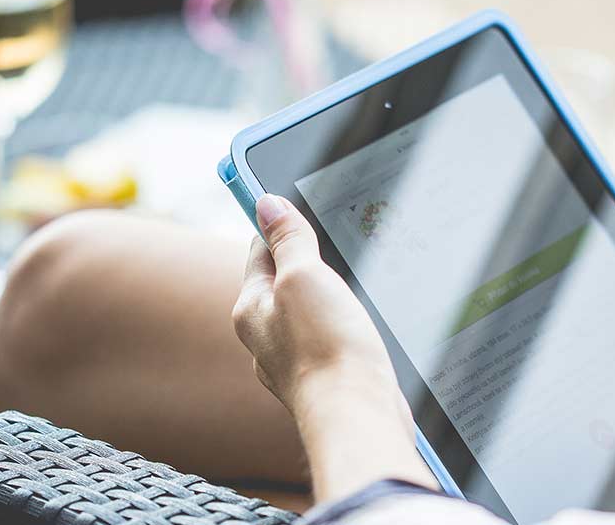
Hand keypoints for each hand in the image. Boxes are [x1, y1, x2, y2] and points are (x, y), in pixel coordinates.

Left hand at [233, 195, 399, 414]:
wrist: (357, 416)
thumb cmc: (325, 350)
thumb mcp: (303, 277)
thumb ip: (287, 240)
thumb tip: (267, 203)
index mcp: (252, 309)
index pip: (260, 250)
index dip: (278, 223)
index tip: (289, 198)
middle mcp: (267, 337)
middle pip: (284, 281)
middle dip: (308, 259)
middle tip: (334, 236)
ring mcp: (296, 360)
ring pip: (310, 311)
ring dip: (329, 294)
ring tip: (352, 278)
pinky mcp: (327, 376)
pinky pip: (330, 337)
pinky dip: (344, 323)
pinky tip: (363, 321)